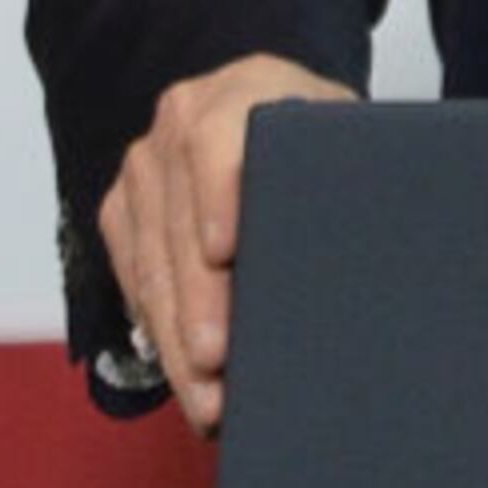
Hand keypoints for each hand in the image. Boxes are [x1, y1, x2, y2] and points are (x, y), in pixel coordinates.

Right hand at [98, 52, 355, 436]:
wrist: (271, 109)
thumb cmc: (319, 135)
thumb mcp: (345, 136)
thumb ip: (348, 167)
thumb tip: (366, 235)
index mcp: (243, 91)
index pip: (218, 141)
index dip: (219, 198)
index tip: (224, 253)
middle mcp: (181, 120)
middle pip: (180, 222)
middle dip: (198, 303)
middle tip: (216, 364)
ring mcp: (145, 165)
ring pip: (152, 263)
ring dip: (176, 338)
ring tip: (205, 396)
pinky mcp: (122, 208)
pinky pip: (132, 277)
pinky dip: (159, 331)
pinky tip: (184, 374)